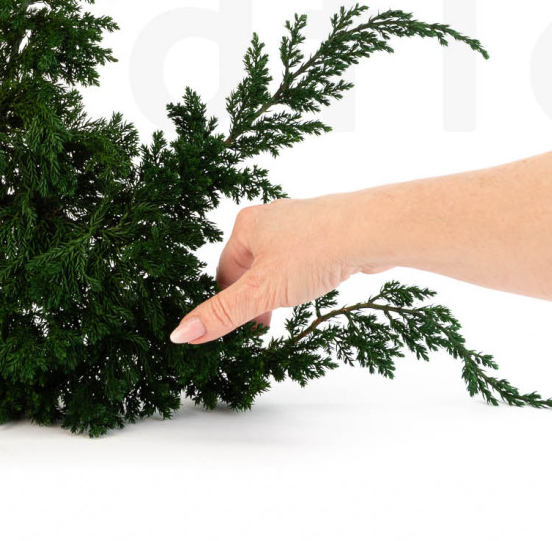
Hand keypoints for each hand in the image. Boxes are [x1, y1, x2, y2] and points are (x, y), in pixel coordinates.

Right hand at [169, 195, 384, 343]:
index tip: (243, 329)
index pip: (224, 271)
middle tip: (265, 324)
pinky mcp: (328, 229)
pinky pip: (306, 255)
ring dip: (280, 285)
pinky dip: (306, 274)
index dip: (229, 303)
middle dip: (255, 295)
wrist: (371, 230)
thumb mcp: (261, 291)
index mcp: (246, 225)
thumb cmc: (314, 251)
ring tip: (291, 306)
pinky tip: (318, 285)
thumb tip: (180, 333)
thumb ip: (222, 313)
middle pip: (251, 265)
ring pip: (279, 261)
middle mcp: (271, 218)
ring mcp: (301, 222)